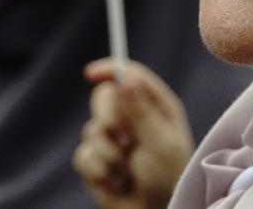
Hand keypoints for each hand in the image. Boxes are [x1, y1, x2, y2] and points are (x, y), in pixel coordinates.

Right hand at [73, 58, 194, 208]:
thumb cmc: (169, 179)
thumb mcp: (161, 143)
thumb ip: (141, 111)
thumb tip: (126, 78)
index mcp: (154, 106)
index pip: (129, 76)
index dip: (110, 70)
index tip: (92, 74)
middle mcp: (132, 119)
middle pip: (103, 98)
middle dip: (108, 119)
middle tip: (124, 139)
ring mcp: (113, 140)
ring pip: (90, 130)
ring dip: (109, 154)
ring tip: (127, 171)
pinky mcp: (97, 161)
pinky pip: (82, 156)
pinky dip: (99, 172)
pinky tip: (117, 183)